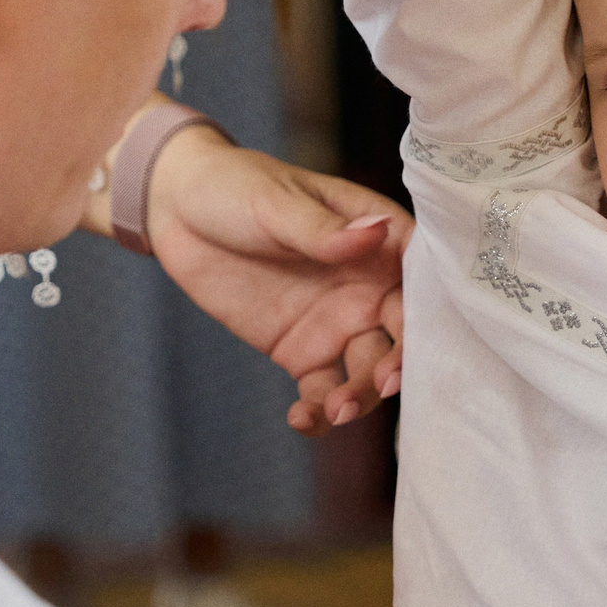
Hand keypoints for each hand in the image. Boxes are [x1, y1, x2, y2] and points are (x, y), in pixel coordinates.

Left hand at [145, 128, 411, 434]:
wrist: (176, 210)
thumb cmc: (236, 188)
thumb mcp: (278, 204)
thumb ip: (326, 231)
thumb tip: (376, 233)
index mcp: (378, 241)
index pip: (422, 281)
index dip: (430, 313)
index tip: (421, 341)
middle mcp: (369, 287)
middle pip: (402, 335)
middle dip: (399, 364)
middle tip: (382, 382)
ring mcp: (337, 323)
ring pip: (367, 372)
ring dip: (361, 396)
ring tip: (336, 409)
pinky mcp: (301, 352)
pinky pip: (322, 391)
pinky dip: (319, 413)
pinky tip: (302, 418)